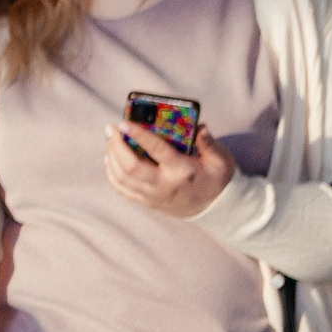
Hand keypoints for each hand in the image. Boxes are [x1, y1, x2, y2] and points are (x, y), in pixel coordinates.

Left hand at [105, 120, 234, 219]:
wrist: (215, 208)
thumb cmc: (217, 178)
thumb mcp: (220, 159)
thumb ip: (209, 142)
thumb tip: (199, 126)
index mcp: (182, 170)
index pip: (157, 150)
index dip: (138, 135)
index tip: (125, 123)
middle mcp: (164, 185)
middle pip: (130, 167)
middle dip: (116, 146)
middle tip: (111, 129)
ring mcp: (152, 196)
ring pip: (121, 179)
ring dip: (111, 157)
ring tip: (110, 140)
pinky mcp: (145, 202)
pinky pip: (121, 189)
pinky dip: (111, 173)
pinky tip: (110, 159)